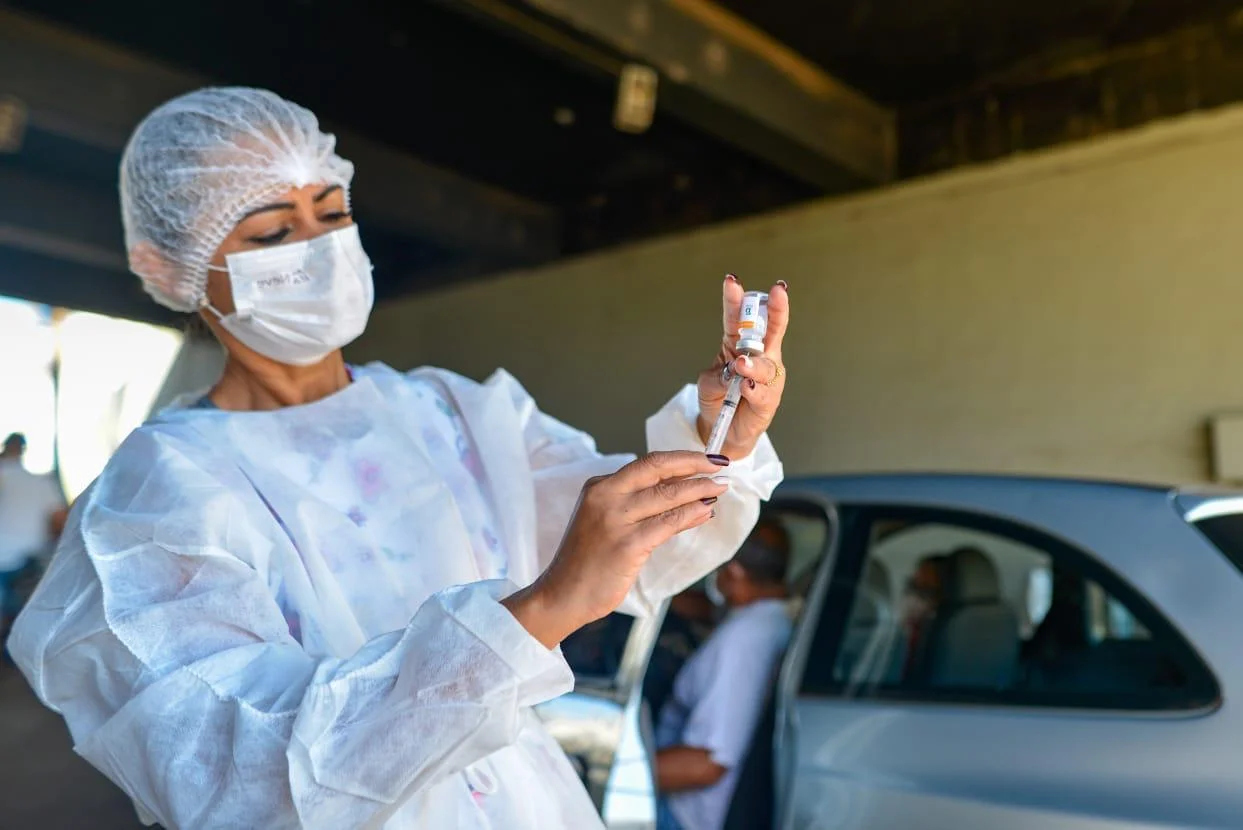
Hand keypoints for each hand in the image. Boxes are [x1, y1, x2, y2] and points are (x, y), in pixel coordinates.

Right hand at [503, 452, 728, 647]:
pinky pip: (669, 523)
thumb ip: (639, 505)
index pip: (647, 463)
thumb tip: (685, 491)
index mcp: (599, 486)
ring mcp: (616, 519)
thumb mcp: (607, 522)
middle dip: (695, 464)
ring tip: (719, 489)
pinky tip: (704, 512)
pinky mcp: (628, 544)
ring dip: (700, 490)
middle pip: (659, 469)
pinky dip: (691, 515)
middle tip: (721, 465)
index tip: (705, 457)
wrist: (563, 595)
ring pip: (668, 495)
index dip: (681, 457)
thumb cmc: (587, 562)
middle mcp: (605, 496)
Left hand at [696, 276, 789, 459]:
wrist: (724, 431)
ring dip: (753, 363)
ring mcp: (767, 377)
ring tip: (740, 365)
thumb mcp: (708, 383)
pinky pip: (764, 392)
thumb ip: (717, 375)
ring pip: (765, 364)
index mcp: (738, 345)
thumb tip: (733, 371)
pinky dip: (754, 388)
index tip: (732, 281)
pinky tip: (747, 387)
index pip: (738, 318)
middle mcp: (759, 356)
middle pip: (770, 329)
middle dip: (775, 309)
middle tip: (776, 291)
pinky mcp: (769, 399)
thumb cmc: (718, 399)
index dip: (736, 300)